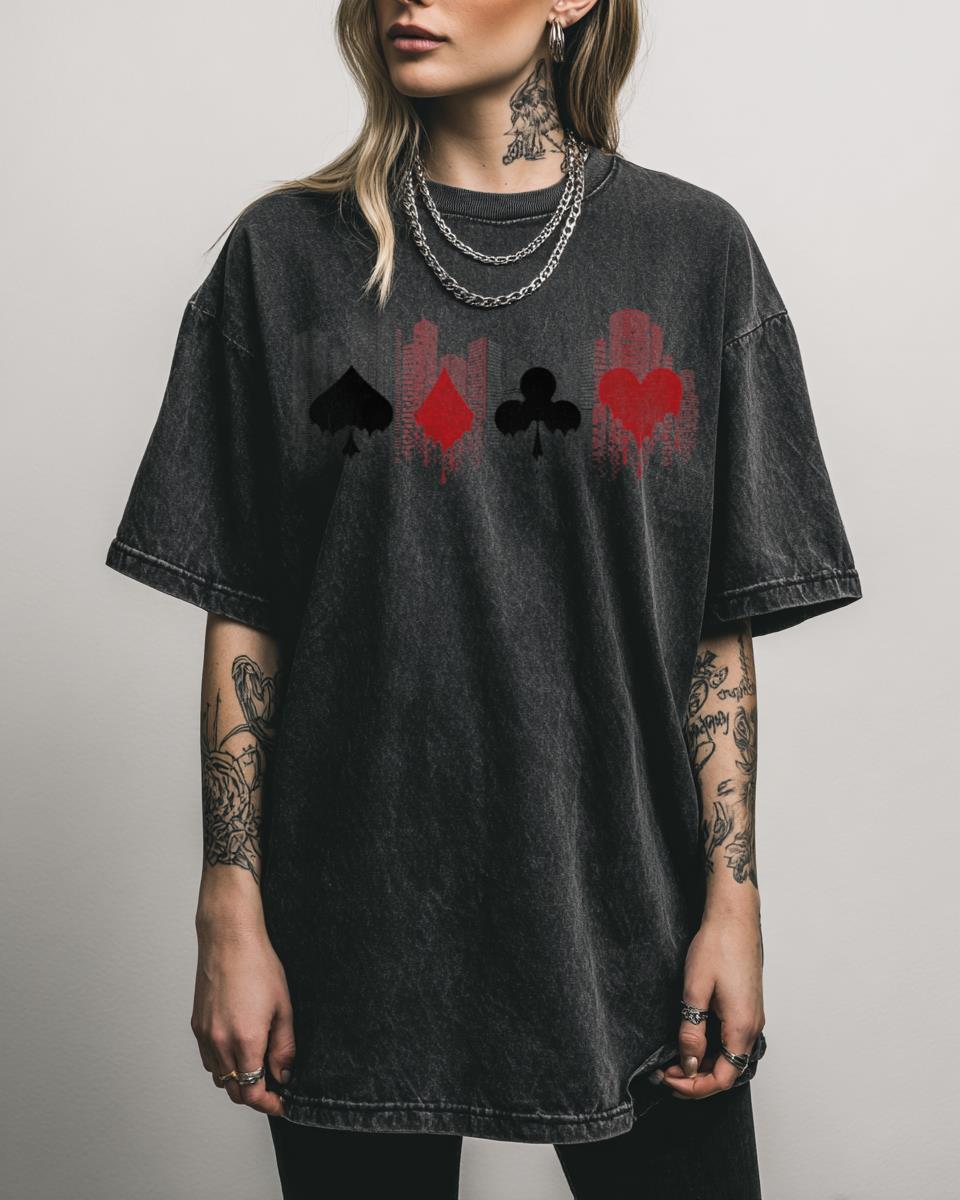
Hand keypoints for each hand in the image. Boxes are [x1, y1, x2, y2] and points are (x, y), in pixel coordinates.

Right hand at [191, 915, 295, 1116]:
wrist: (229, 940)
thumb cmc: (258, 966)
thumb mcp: (283, 1007)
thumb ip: (284, 1047)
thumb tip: (284, 1074)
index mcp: (245, 1040)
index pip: (252, 1092)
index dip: (268, 1104)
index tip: (281, 1103)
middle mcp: (220, 1043)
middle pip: (234, 1091)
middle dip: (255, 1095)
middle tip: (274, 1088)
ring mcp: (205, 1035)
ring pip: (219, 1077)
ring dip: (238, 1081)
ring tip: (258, 1066)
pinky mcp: (196, 1026)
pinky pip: (208, 1059)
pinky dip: (223, 1065)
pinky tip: (238, 1050)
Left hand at [658, 909, 764, 1099]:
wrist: (734, 918)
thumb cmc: (717, 946)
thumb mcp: (695, 990)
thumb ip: (692, 1031)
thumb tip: (689, 1064)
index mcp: (742, 1027)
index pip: (722, 1078)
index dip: (694, 1087)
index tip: (668, 1079)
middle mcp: (753, 1027)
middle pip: (727, 1071)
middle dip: (695, 1078)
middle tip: (664, 1072)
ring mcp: (752, 1017)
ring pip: (729, 1057)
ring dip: (703, 1064)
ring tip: (673, 1059)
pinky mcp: (747, 1008)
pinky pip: (731, 1040)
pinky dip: (711, 1049)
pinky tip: (691, 1041)